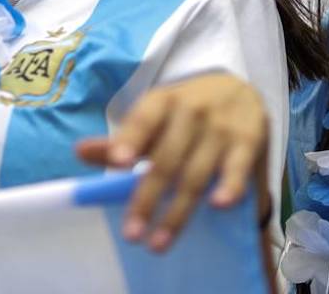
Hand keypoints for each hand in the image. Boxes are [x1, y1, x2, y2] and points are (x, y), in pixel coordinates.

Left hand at [75, 72, 269, 252]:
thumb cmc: (186, 109)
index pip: (144, 119)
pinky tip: (219, 205)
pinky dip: (230, 186)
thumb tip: (80, 152)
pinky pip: (237, 168)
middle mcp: (192, 111)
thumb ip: (123, 138)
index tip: (119, 163)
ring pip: (196, 173)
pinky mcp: (248, 141)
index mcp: (163, 101)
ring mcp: (221, 127)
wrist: (238, 87)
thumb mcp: (155, 115)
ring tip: (159, 242)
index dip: (131, 139)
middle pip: (167, 158)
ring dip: (178, 211)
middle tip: (132, 232)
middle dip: (148, 197)